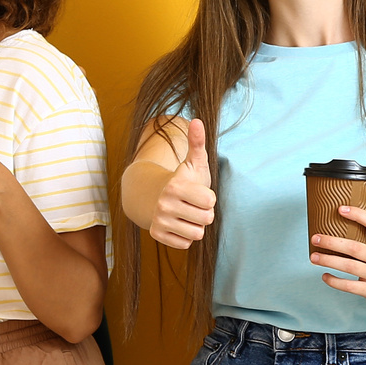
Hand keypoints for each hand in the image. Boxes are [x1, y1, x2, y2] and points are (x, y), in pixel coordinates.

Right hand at [151, 118, 217, 249]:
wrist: (154, 195)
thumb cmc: (183, 180)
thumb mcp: (193, 162)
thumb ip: (197, 143)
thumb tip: (198, 120)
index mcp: (176, 186)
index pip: (210, 201)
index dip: (209, 198)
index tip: (199, 192)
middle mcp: (164, 204)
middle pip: (206, 219)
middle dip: (204, 213)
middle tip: (193, 205)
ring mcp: (159, 220)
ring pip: (196, 234)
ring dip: (195, 225)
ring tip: (187, 214)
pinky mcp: (157, 235)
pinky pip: (186, 244)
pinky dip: (185, 236)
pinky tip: (178, 223)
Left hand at [310, 205, 365, 317]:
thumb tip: (336, 226)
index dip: (358, 215)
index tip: (340, 209)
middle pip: (354, 247)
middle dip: (332, 242)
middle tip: (315, 238)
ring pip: (350, 266)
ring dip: (329, 261)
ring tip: (313, 257)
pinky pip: (350, 286)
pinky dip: (335, 281)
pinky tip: (325, 276)